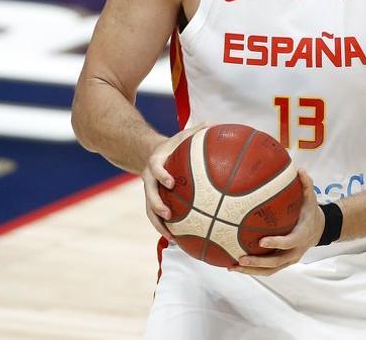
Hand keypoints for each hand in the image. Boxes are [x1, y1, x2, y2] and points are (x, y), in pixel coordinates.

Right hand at [142, 121, 209, 242]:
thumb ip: (197, 131)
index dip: (161, 175)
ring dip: (159, 225)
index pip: (155, 170)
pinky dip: (167, 229)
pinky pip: (158, 218)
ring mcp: (150, 193)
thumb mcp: (182, 135)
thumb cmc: (173, 146)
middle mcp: (149, 180)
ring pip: (150, 212)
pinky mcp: (154, 203)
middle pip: (149, 195)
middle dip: (157, 206)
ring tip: (172, 238)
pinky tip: (181, 241)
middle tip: (168, 215)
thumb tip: (216, 123)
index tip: (171, 182)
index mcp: (155, 163)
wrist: (151, 155)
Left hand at [231, 168, 323, 275]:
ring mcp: (289, 259)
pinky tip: (235, 265)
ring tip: (233, 267)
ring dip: (252, 270)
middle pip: (276, 262)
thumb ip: (306, 184)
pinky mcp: (283, 262)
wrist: (319, 229)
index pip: (288, 242)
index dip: (276, 243)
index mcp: (301, 235)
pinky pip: (267, 269)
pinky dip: (252, 270)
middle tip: (241, 258)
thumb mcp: (311, 198)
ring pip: (270, 270)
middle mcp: (295, 251)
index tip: (261, 240)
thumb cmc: (310, 211)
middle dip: (258, 262)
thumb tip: (299, 169)